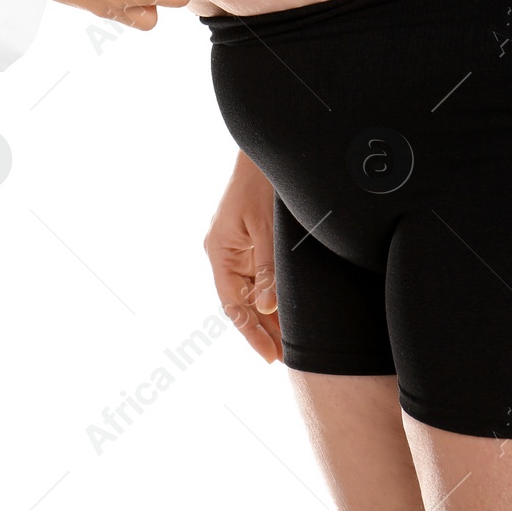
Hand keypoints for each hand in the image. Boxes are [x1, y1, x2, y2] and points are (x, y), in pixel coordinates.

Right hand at [204, 150, 281, 362]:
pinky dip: (274, 295)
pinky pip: (261, 276)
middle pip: (244, 303)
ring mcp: (238, 248)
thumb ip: (267, 269)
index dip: (251, 333)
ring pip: (253, 292)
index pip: (234, 305)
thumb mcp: (266, 228)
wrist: (269, 152)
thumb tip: (267, 308)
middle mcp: (225, 254)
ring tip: (292, 343)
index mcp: (219, 252)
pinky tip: (290, 311)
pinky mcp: (252, 241)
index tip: (270, 357)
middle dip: (264, 330)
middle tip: (288, 358)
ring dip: (271, 316)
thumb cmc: (262, 184)